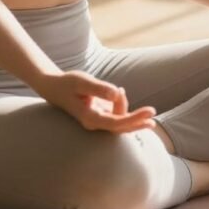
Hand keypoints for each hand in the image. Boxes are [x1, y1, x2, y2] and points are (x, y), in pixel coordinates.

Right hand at [41, 70, 157, 133]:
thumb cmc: (68, 83)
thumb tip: (116, 93)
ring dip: (128, 110)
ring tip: (124, 94)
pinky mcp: (101, 117)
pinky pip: (117, 117)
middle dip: (138, 121)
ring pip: (120, 121)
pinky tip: (126, 99)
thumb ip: (99, 88)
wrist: (55, 87)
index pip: (116, 123)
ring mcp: (98, 122)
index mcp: (90, 118)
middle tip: (153, 114)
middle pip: (121, 127)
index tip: (149, 113)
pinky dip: (124, 109)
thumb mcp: (82, 81)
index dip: (134, 119)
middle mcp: (94, 124)